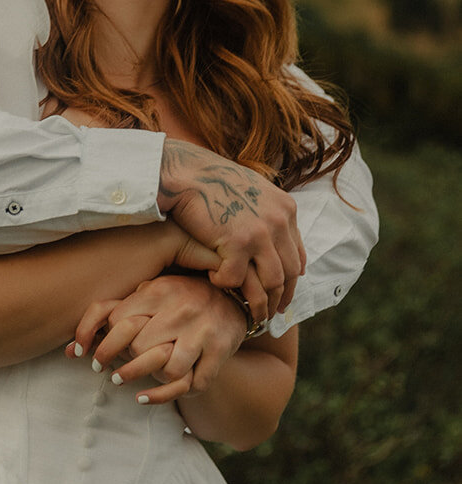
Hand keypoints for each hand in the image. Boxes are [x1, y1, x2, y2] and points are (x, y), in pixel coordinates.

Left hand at [69, 275, 247, 404]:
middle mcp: (180, 309)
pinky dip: (166, 395)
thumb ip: (117, 311)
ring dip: (146, 378)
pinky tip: (146, 396)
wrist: (232, 296)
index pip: (119, 320)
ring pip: (166, 367)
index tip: (92, 357)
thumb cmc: (179, 296)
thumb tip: (70, 349)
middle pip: (139, 347)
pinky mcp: (219, 351)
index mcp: (159, 291)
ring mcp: (201, 331)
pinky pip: (191, 383)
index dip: (101, 343)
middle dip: (123, 363)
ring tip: (131, 382)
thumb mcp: (151, 292)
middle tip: (111, 373)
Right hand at [159, 139, 303, 323]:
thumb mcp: (251, 190)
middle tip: (268, 313)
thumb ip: (267, 213)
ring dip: (258, 302)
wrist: (185, 170)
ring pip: (271, 282)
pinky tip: (212, 278)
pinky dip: (224, 283)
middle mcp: (278, 220)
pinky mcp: (237, 242)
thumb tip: (278, 236)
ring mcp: (260, 232)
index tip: (281, 294)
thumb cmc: (211, 180)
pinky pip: (236, 278)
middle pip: (289, 272)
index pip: (297, 254)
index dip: (291, 280)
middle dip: (279, 298)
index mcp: (285, 208)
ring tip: (245, 310)